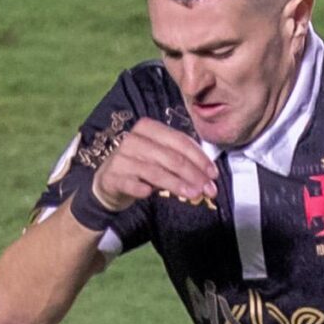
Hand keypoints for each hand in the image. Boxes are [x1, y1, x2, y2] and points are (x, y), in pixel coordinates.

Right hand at [90, 119, 217, 212]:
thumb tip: (209, 175)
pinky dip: (142, 189)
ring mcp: (122, 157)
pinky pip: (132, 183)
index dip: (200, 158)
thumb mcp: (162, 159)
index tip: (214, 174)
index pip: (180, 141)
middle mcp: (134, 139)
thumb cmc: (142, 168)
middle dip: (194, 174)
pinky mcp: (113, 176)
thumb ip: (182, 160)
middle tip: (209, 190)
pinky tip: (150, 194)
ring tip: (194, 195)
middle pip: (171, 157)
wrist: (109, 182)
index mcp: (149, 128)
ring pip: (155, 171)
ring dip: (177, 184)